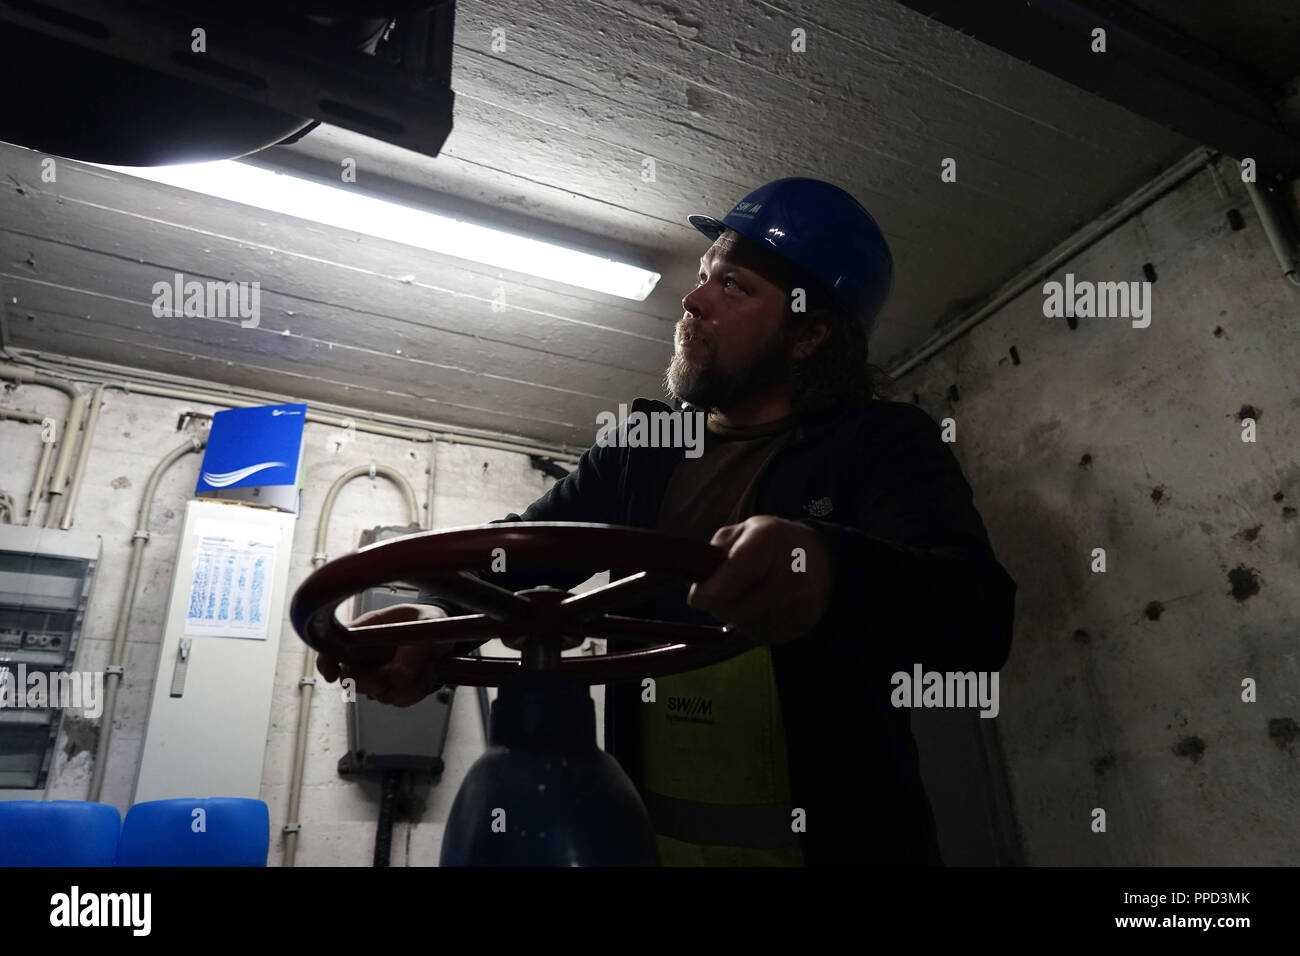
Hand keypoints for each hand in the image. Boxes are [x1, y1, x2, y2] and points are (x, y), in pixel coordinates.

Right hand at [315, 603, 453, 706]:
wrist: (442, 634)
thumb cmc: (426, 620)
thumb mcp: (428, 621)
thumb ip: (416, 644)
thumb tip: (401, 672)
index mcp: (365, 632)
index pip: (332, 647)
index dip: (326, 662)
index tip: (331, 674)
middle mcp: (367, 656)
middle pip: (352, 680)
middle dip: (373, 681)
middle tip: (398, 672)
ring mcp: (379, 674)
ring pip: (381, 693)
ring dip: (406, 685)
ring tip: (426, 665)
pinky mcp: (394, 689)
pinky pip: (399, 699)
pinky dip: (416, 690)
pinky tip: (426, 673)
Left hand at [687, 515, 833, 644]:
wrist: (822, 560)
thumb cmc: (773, 544)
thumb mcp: (743, 532)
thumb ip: (717, 553)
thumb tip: (701, 586)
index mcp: (767, 540)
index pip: (731, 577)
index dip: (707, 593)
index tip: (699, 597)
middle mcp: (788, 571)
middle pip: (735, 609)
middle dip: (720, 606)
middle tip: (724, 595)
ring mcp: (799, 600)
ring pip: (747, 626)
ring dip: (737, 618)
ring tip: (745, 599)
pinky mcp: (803, 623)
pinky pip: (763, 636)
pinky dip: (754, 627)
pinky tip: (760, 610)